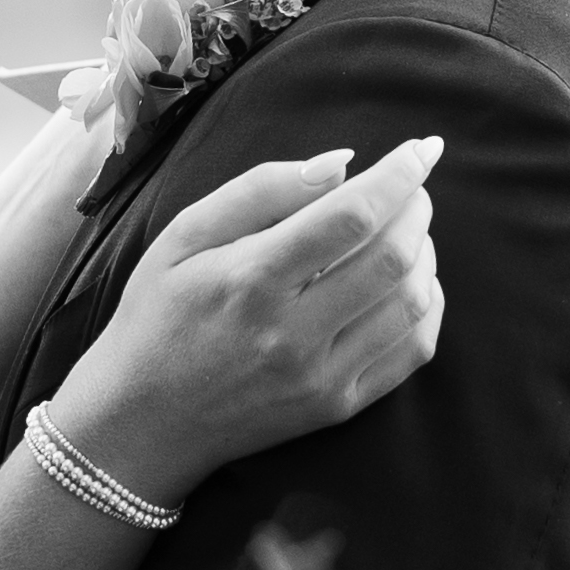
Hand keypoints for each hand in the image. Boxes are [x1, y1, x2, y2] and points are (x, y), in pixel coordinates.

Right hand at [52, 138, 443, 505]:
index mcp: (251, 279)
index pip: (351, 216)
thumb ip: (261, 190)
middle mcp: (292, 332)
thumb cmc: (158, 315)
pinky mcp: (337, 406)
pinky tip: (411, 282)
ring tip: (407, 230)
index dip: (398, 175)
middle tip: (411, 188)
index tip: (421, 148)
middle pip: (392, 257)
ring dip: (425, 253)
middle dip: (417, 208)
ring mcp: (320, 376)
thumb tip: (342, 163)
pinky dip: (426, 306)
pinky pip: (412, 351)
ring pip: (410, 303)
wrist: (143, 421)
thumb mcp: (184, 235)